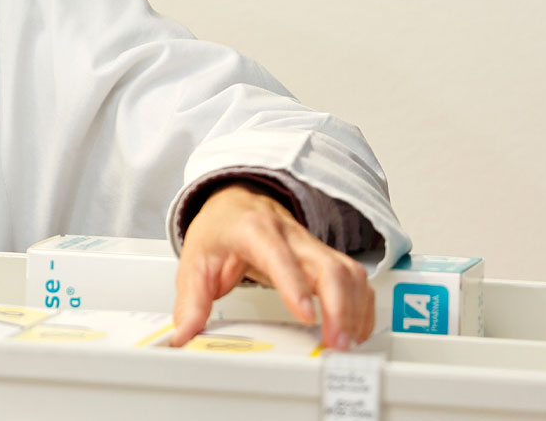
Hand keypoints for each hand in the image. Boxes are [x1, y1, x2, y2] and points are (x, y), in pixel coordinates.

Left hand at [171, 183, 374, 348]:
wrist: (235, 202)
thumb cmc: (219, 229)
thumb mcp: (195, 261)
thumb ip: (190, 300)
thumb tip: (183, 334)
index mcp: (253, 231)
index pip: (278, 255)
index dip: (295, 285)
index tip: (305, 315)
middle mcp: (289, 235)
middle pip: (327, 265)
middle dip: (338, 306)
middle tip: (335, 342)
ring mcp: (312, 244)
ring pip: (347, 270)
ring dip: (354, 308)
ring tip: (346, 342)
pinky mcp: (325, 256)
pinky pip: (354, 277)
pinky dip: (361, 304)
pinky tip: (356, 328)